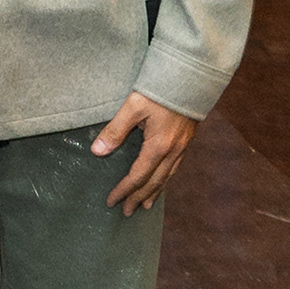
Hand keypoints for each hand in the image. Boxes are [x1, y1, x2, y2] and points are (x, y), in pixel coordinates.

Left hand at [91, 93, 198, 214]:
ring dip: (155, 192)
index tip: (112, 201)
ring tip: (147, 204)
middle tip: (128, 212)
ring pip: (167, 176)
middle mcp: (173, 151)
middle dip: (140, 198)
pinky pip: (175, 167)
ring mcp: (182, 146)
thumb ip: (115, 130)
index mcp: (158, 146)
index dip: (124, 190)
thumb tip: (97, 152)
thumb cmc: (161, 89)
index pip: (138, 176)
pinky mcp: (187, 139)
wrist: (192, 76)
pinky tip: (163, 178)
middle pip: (154, 182)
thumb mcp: (133, 106)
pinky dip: (166, 178)